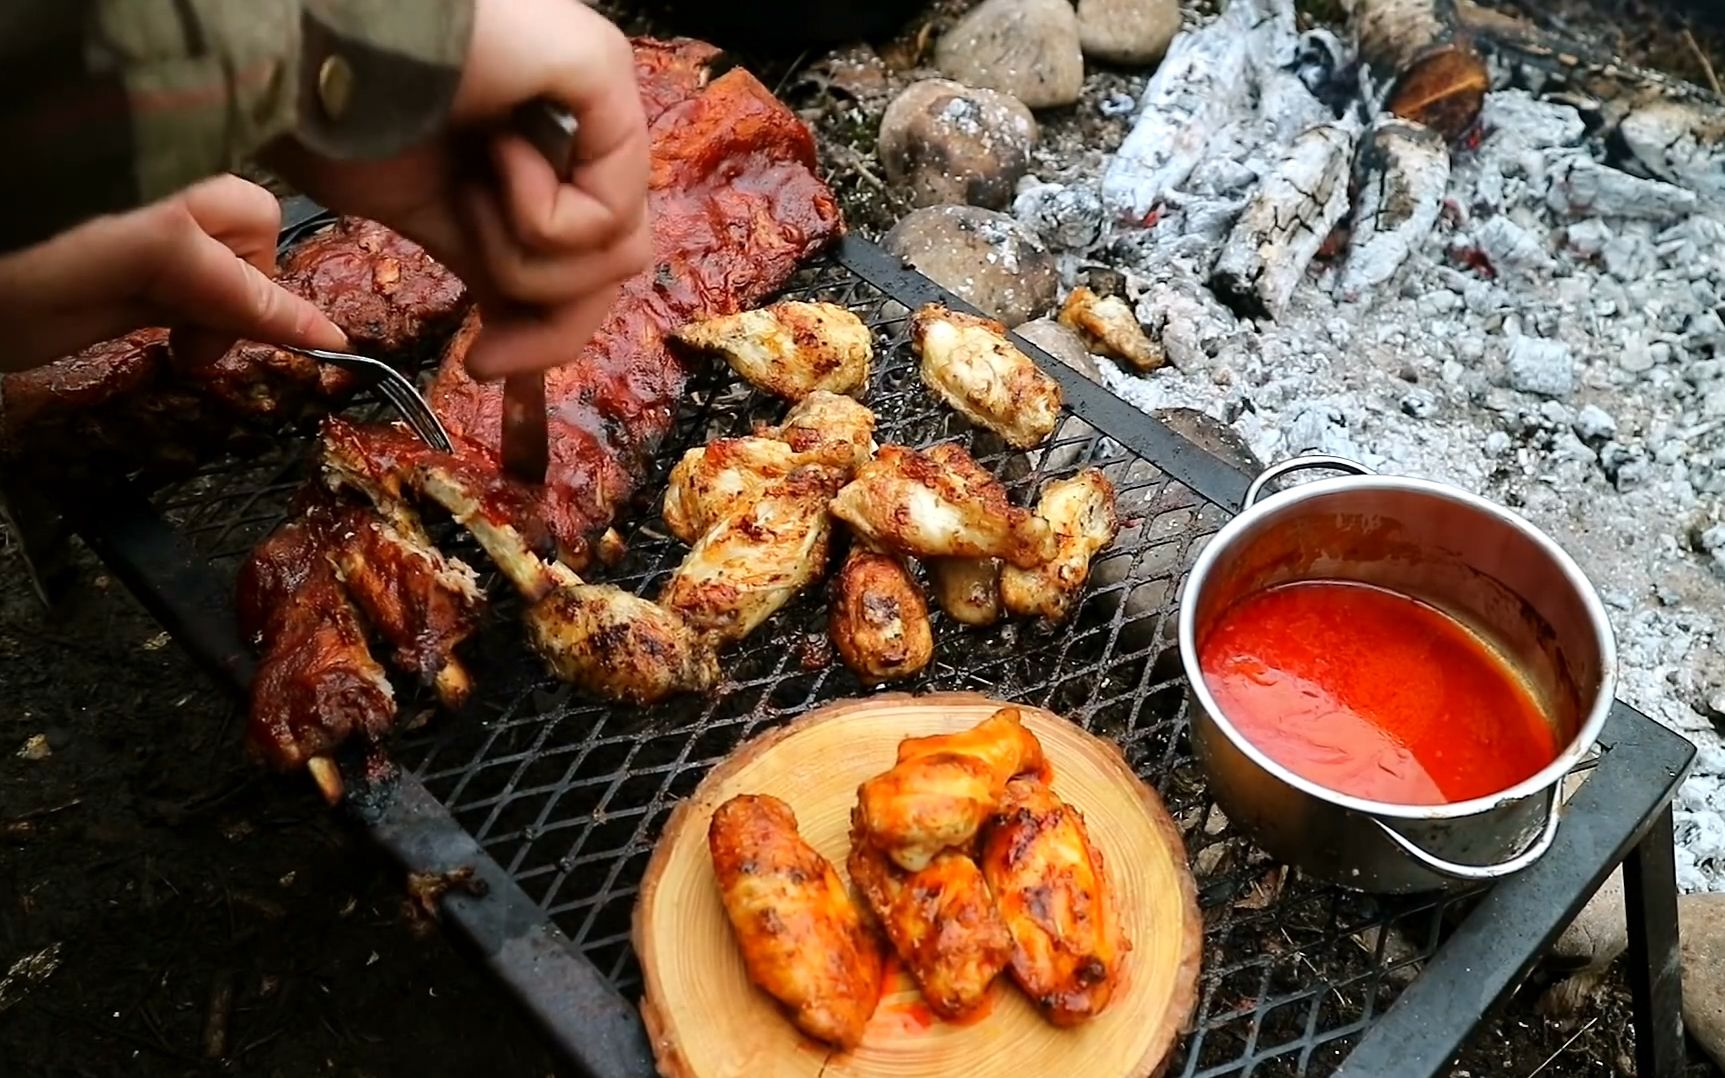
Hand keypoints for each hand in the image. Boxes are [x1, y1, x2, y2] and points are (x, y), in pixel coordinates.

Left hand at [0, 175, 346, 374]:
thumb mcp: (72, 325)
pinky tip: (124, 263)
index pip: (251, 289)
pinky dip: (165, 224)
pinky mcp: (100, 163)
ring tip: (156, 303)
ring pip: (210, 195)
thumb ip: (167, 311)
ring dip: (206, 248)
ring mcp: (132, 168)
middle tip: (195, 338)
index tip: (329, 342)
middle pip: (249, 218)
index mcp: (160, 233)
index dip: (293, 323)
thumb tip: (230, 317)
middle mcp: (156, 182)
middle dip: (244, 275)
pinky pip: (164, 185)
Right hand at [266, 0, 650, 380]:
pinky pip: (612, 204)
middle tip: (485, 352)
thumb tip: (522, 359)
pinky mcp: (600, 67)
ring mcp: (599, 89)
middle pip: (616, 262)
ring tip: (468, 198)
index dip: (552, 333)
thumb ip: (495, 267)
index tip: (482, 368)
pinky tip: (494, 154)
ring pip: (619, 247)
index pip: (591, 259)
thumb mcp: (435, 219)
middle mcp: (585, 113)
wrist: (298, 53)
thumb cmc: (334, 113)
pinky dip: (542, 213)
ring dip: (527, 257)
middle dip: (550, 324)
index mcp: (549, 144)